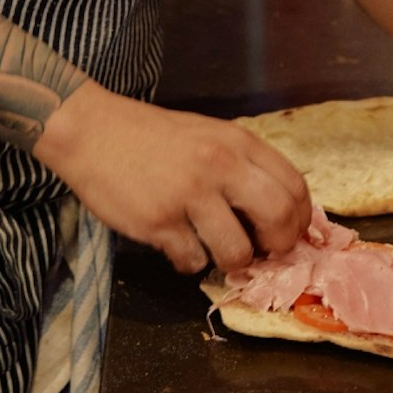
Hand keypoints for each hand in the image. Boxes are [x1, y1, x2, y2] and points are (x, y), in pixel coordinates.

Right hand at [35, 85, 314, 274]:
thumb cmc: (153, 136)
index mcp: (238, 143)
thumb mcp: (210, 134)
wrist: (91, 130)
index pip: (295, 187)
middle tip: (267, 254)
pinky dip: (190, 262)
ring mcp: (188, 195)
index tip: (293, 233)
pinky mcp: (157, 222)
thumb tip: (279, 208)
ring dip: (234, 262)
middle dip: (280, 246)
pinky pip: (191, 260)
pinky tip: (181, 247)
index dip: (301, 219)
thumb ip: (243, 164)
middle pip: (279, 218)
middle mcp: (220, 166)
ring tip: (220, 254)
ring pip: (237, 251)